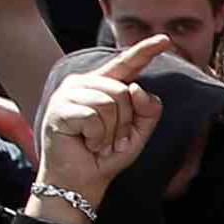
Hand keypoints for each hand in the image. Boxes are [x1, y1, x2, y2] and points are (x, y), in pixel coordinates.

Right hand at [36, 34, 169, 209]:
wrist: (79, 183)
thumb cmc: (105, 157)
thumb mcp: (136, 134)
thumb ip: (147, 110)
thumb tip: (137, 88)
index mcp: (102, 86)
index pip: (126, 65)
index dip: (144, 51)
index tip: (164, 40)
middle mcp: (83, 84)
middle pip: (122, 91)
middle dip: (125, 123)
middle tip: (110, 142)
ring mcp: (68, 94)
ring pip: (109, 102)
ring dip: (110, 131)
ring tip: (98, 143)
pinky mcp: (59, 108)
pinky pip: (94, 116)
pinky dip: (97, 136)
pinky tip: (86, 144)